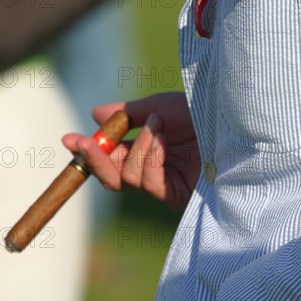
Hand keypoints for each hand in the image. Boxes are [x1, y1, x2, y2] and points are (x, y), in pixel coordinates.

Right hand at [62, 92, 199, 210]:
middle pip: (112, 175)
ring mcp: (164, 182)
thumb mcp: (161, 106)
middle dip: (96, 159)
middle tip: (82, 144)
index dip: (91, 150)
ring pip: (126, 177)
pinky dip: (150, 156)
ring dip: (136, 148)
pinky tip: (164, 140)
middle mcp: (154, 167)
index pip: (114, 155)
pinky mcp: (174, 194)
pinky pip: (145, 180)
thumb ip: (128, 113)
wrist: (231, 126)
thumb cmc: (203, 113)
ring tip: (157, 126)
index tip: (69, 139)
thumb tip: (94, 113)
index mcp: (150, 147)